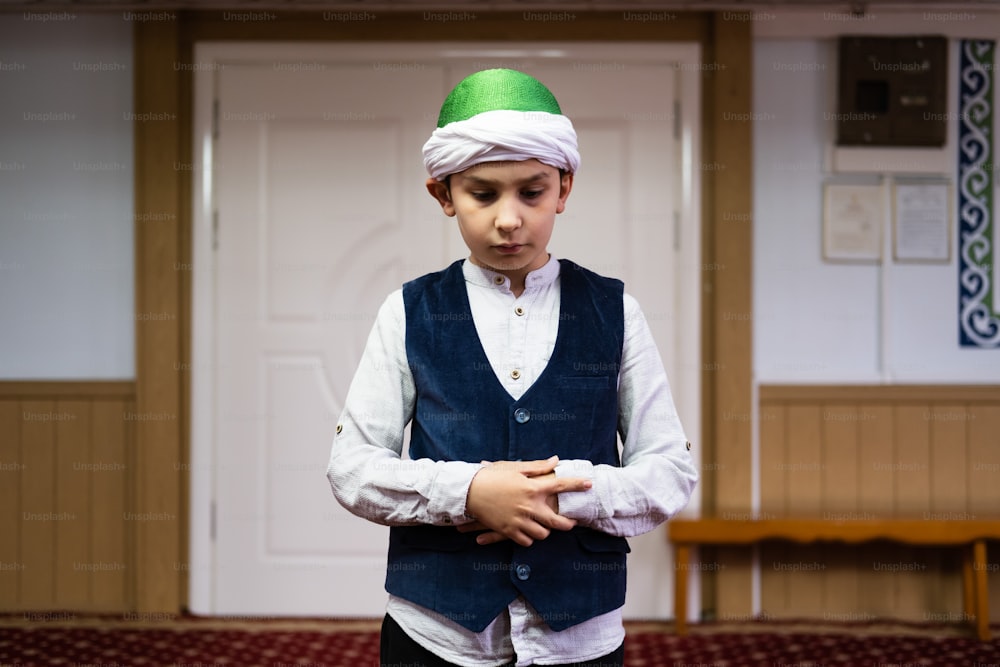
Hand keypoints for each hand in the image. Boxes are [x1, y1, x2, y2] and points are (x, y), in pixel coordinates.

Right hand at [461, 456, 590, 546]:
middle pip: (557, 521)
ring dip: (546, 530)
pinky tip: (529, 531)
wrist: (467, 491)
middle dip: (568, 523)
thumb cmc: (491, 476)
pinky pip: (526, 541)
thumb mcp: (515, 468)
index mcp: (532, 487)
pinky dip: (529, 538)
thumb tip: (555, 461)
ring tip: (545, 525)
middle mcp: (528, 506)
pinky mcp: (508, 531)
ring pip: (542, 533)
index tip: (589, 484)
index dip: (577, 484)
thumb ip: (538, 467)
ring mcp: (518, 520)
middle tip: (571, 522)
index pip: (560, 485)